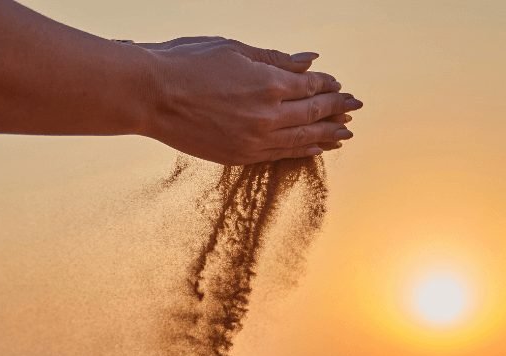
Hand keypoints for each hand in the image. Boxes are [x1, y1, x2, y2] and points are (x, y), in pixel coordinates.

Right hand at [138, 38, 362, 164]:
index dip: (327, 85)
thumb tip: (310, 61)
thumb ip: (276, 59)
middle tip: (355, 109)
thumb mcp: (235, 49)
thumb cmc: (186, 63)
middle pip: (312, 114)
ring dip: (327, 135)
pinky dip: (302, 151)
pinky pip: (280, 155)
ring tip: (345, 134)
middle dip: (337, 110)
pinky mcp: (240, 156)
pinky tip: (316, 149)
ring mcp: (255, 140)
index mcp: (268, 83)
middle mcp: (267, 115)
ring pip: (301, 139)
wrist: (150, 95)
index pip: (310, 86)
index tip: (339, 85)